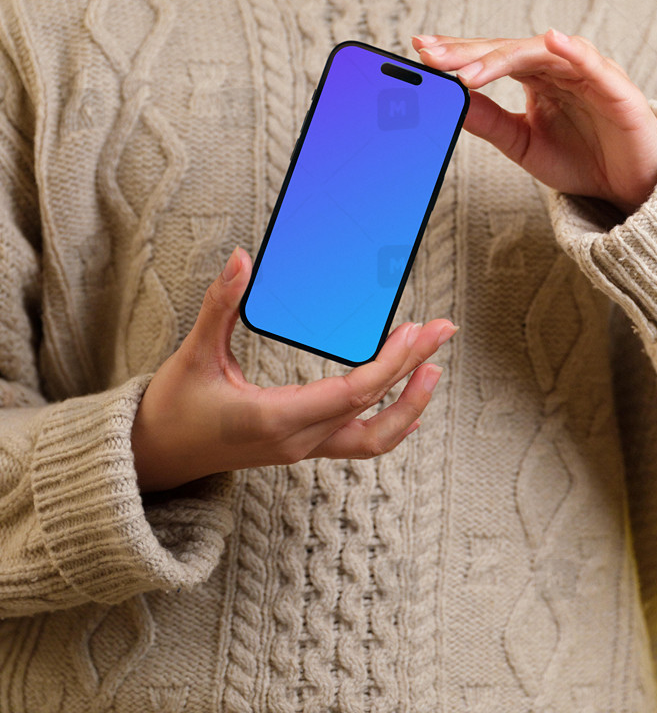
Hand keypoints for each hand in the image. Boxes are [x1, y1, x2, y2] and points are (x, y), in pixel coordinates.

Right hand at [131, 247, 456, 492]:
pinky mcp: (299, 448)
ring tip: (432, 368)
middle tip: (443, 331)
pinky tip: (408, 405)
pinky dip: (390, 423)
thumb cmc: (172, 408)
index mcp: (276, 419)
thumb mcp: (194, 353)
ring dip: (410, 407)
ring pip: (374, 440)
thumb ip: (220, 304)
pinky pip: (357, 443)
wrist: (154, 458)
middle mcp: (297, 441)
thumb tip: (241, 257)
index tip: (415, 333)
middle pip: (375, 413)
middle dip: (414, 373)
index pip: (352, 395)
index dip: (389, 365)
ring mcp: (301, 449)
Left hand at [412, 29, 656, 214]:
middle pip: (508, 50)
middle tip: (431, 55)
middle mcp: (559, 66)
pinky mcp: (616, 87)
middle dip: (468, 52)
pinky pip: (592, 63)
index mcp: (536, 76)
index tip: (420, 50)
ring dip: (503, 58)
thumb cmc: (581, 158)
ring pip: (540, 53)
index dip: (457, 53)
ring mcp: (587, 72)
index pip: (491, 57)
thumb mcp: (522, 144)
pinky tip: (553, 40)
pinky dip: (573, 50)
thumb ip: (489, 121)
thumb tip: (450, 102)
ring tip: (469, 70)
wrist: (631, 185)